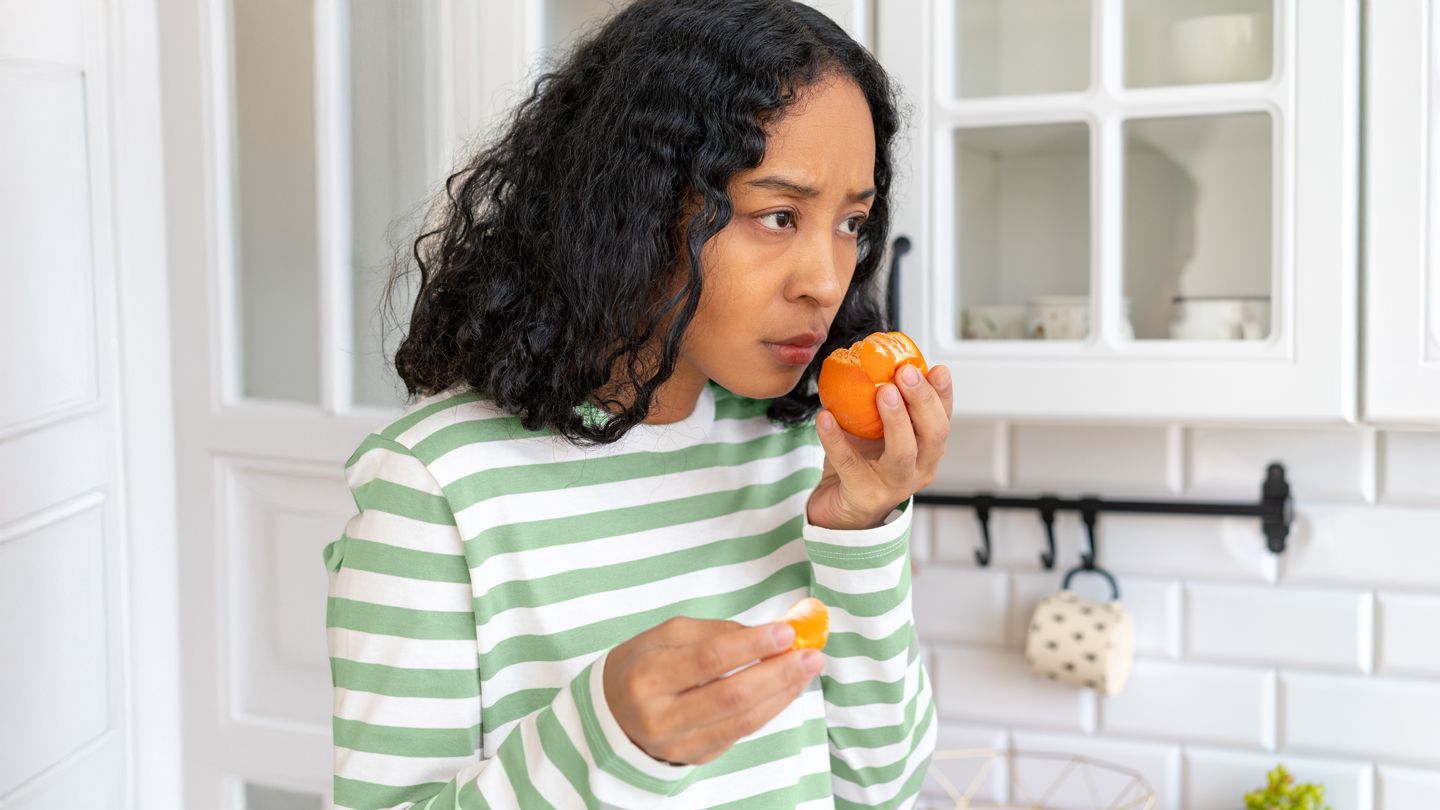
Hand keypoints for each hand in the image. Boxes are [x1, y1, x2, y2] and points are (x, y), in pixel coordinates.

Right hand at [603, 616, 823, 764]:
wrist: (612, 714)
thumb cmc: (642, 666)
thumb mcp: (664, 636)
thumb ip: (714, 632)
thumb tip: (766, 633)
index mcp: (647, 677)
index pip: (708, 660)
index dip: (751, 646)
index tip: (786, 631)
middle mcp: (661, 717)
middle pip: (731, 696)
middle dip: (778, 673)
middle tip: (810, 654)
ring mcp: (679, 744)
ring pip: (743, 721)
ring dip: (782, 693)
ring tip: (807, 669)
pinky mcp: (696, 758)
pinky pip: (742, 732)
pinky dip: (770, 708)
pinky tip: (786, 689)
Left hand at [808, 364, 952, 529]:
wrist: (839, 509)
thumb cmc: (862, 464)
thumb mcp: (877, 430)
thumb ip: (882, 401)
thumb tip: (872, 357)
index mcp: (927, 450)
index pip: (943, 418)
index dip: (943, 394)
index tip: (937, 369)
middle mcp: (918, 469)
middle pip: (933, 434)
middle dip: (922, 400)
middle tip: (906, 373)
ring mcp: (893, 486)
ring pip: (903, 452)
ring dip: (895, 419)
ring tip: (882, 392)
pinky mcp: (863, 495)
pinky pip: (849, 463)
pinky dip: (835, 438)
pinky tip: (824, 417)